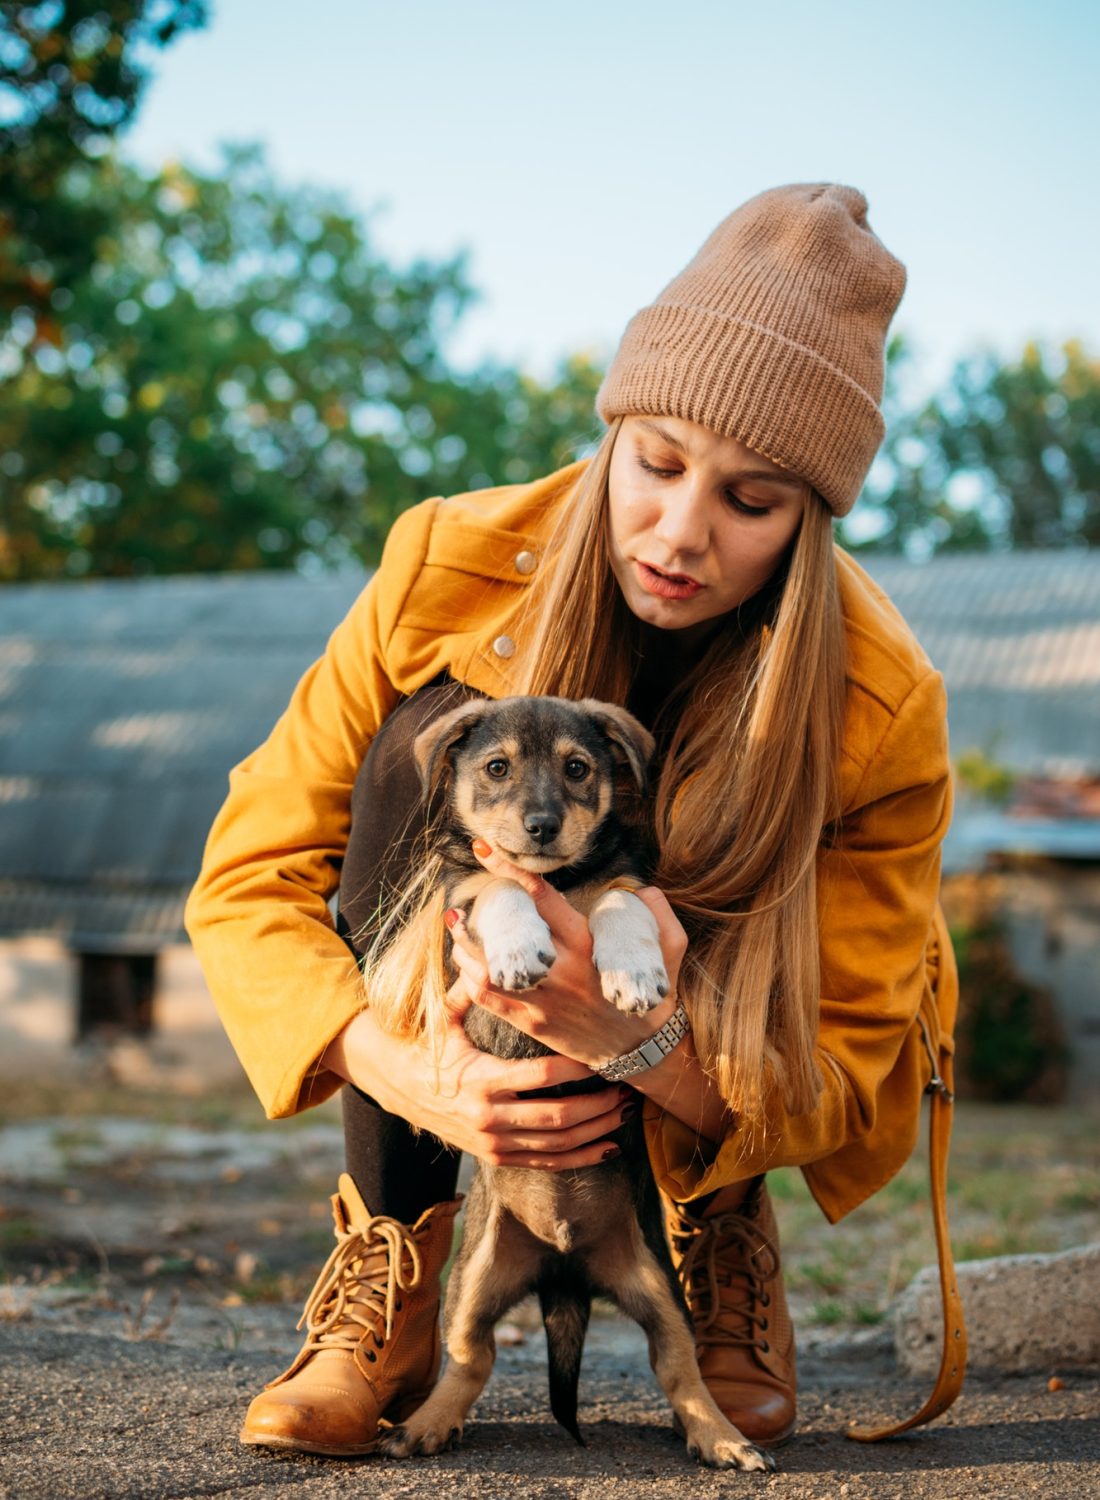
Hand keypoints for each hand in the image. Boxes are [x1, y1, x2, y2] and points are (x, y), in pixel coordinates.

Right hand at [320, 1000, 633, 1170]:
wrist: (394, 1086)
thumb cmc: (426, 1042)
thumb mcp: (443, 1015)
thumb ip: (470, 984)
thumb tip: (480, 935)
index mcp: (479, 1080)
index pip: (539, 1076)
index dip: (575, 1068)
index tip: (602, 1054)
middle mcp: (488, 1117)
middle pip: (557, 1118)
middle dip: (598, 1106)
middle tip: (628, 1089)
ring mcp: (493, 1142)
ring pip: (556, 1146)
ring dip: (596, 1131)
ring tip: (626, 1112)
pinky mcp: (496, 1156)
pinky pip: (545, 1163)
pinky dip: (580, 1158)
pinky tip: (608, 1146)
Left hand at [447, 841, 687, 1069]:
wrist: (643, 1052)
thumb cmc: (653, 996)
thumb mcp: (672, 951)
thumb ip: (660, 914)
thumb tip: (642, 888)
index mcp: (588, 945)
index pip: (542, 898)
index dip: (510, 871)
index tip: (483, 848)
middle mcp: (561, 970)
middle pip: (506, 934)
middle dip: (475, 916)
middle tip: (457, 906)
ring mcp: (544, 999)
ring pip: (487, 970)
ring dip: (464, 948)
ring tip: (454, 930)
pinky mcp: (533, 1022)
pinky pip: (489, 999)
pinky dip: (469, 979)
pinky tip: (465, 964)